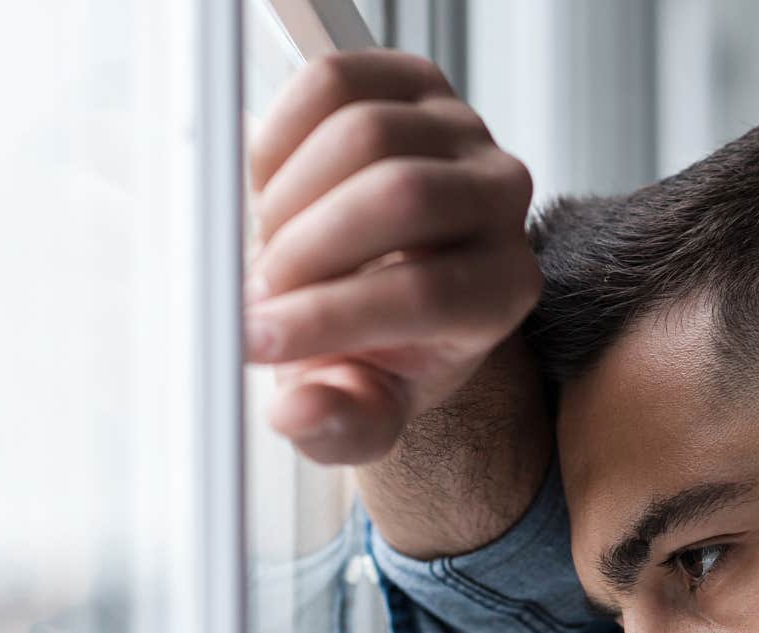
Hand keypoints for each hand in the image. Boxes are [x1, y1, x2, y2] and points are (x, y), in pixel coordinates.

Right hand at [246, 49, 540, 464]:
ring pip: (362, 134)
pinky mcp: (411, 80)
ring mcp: (461, 130)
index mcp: (504, 287)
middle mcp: (502, 199)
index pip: (427, 293)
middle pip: (399, 196)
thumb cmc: (379, 347)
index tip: (253, 340)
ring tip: (268, 252)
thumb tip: (304, 410)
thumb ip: (340, 426)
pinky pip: (333, 82)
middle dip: (303, 252)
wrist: (382, 281)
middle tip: (253, 294)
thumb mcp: (363, 411)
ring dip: (285, 201)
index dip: (328, 318)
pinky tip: (271, 193)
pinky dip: (280, 138)